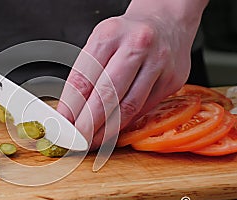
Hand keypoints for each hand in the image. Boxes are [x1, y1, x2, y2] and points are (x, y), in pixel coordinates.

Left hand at [57, 0, 207, 149]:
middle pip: (107, 95)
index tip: (64, 124)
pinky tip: (113, 130)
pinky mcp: (173, 79)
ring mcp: (158, 63)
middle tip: (77, 140)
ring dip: (107, 130)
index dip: (71, 107)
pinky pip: (144, 108)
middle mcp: (137, 45)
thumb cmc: (127, 36)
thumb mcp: (100, 43)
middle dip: (88, 124)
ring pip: (128, 107)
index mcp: (110, 34)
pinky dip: (125, 123)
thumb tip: (70, 113)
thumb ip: (86, 74)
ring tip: (93, 140)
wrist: (166, 22)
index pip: (84, 79)